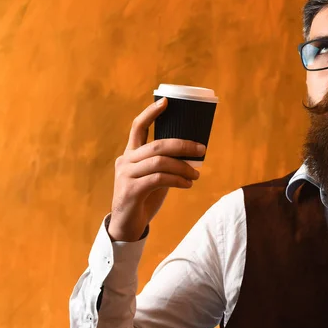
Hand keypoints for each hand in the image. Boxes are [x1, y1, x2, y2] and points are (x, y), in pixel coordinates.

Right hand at [108, 97, 205, 241]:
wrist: (127, 226)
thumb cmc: (144, 199)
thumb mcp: (155, 178)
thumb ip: (165, 164)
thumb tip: (192, 153)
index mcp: (130, 154)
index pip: (138, 127)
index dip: (151, 113)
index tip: (167, 101)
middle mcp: (125, 161)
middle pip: (157, 145)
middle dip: (183, 145)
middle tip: (202, 149)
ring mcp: (126, 175)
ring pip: (160, 162)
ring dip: (183, 166)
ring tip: (197, 175)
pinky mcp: (130, 191)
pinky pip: (159, 179)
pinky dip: (177, 180)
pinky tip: (187, 184)